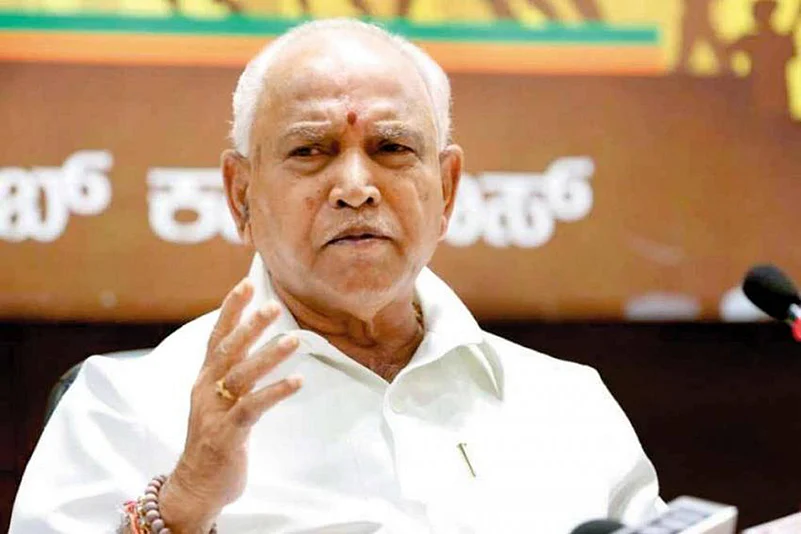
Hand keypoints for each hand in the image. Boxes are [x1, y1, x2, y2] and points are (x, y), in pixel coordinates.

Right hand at [159, 279, 301, 533]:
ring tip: (294, 339)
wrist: (195, 485)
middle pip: (228, 350)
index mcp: (204, 379)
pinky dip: (275, 392)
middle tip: (273, 305)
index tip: (246, 285)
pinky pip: (253, 408)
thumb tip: (257, 348)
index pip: (217, 337)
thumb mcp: (219, 401)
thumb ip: (233, 376)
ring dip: (268, 356)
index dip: (230, 310)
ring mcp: (214, 412)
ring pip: (241, 376)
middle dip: (250, 326)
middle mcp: (205, 390)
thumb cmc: (214, 439)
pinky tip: (297, 382)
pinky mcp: (227, 434)